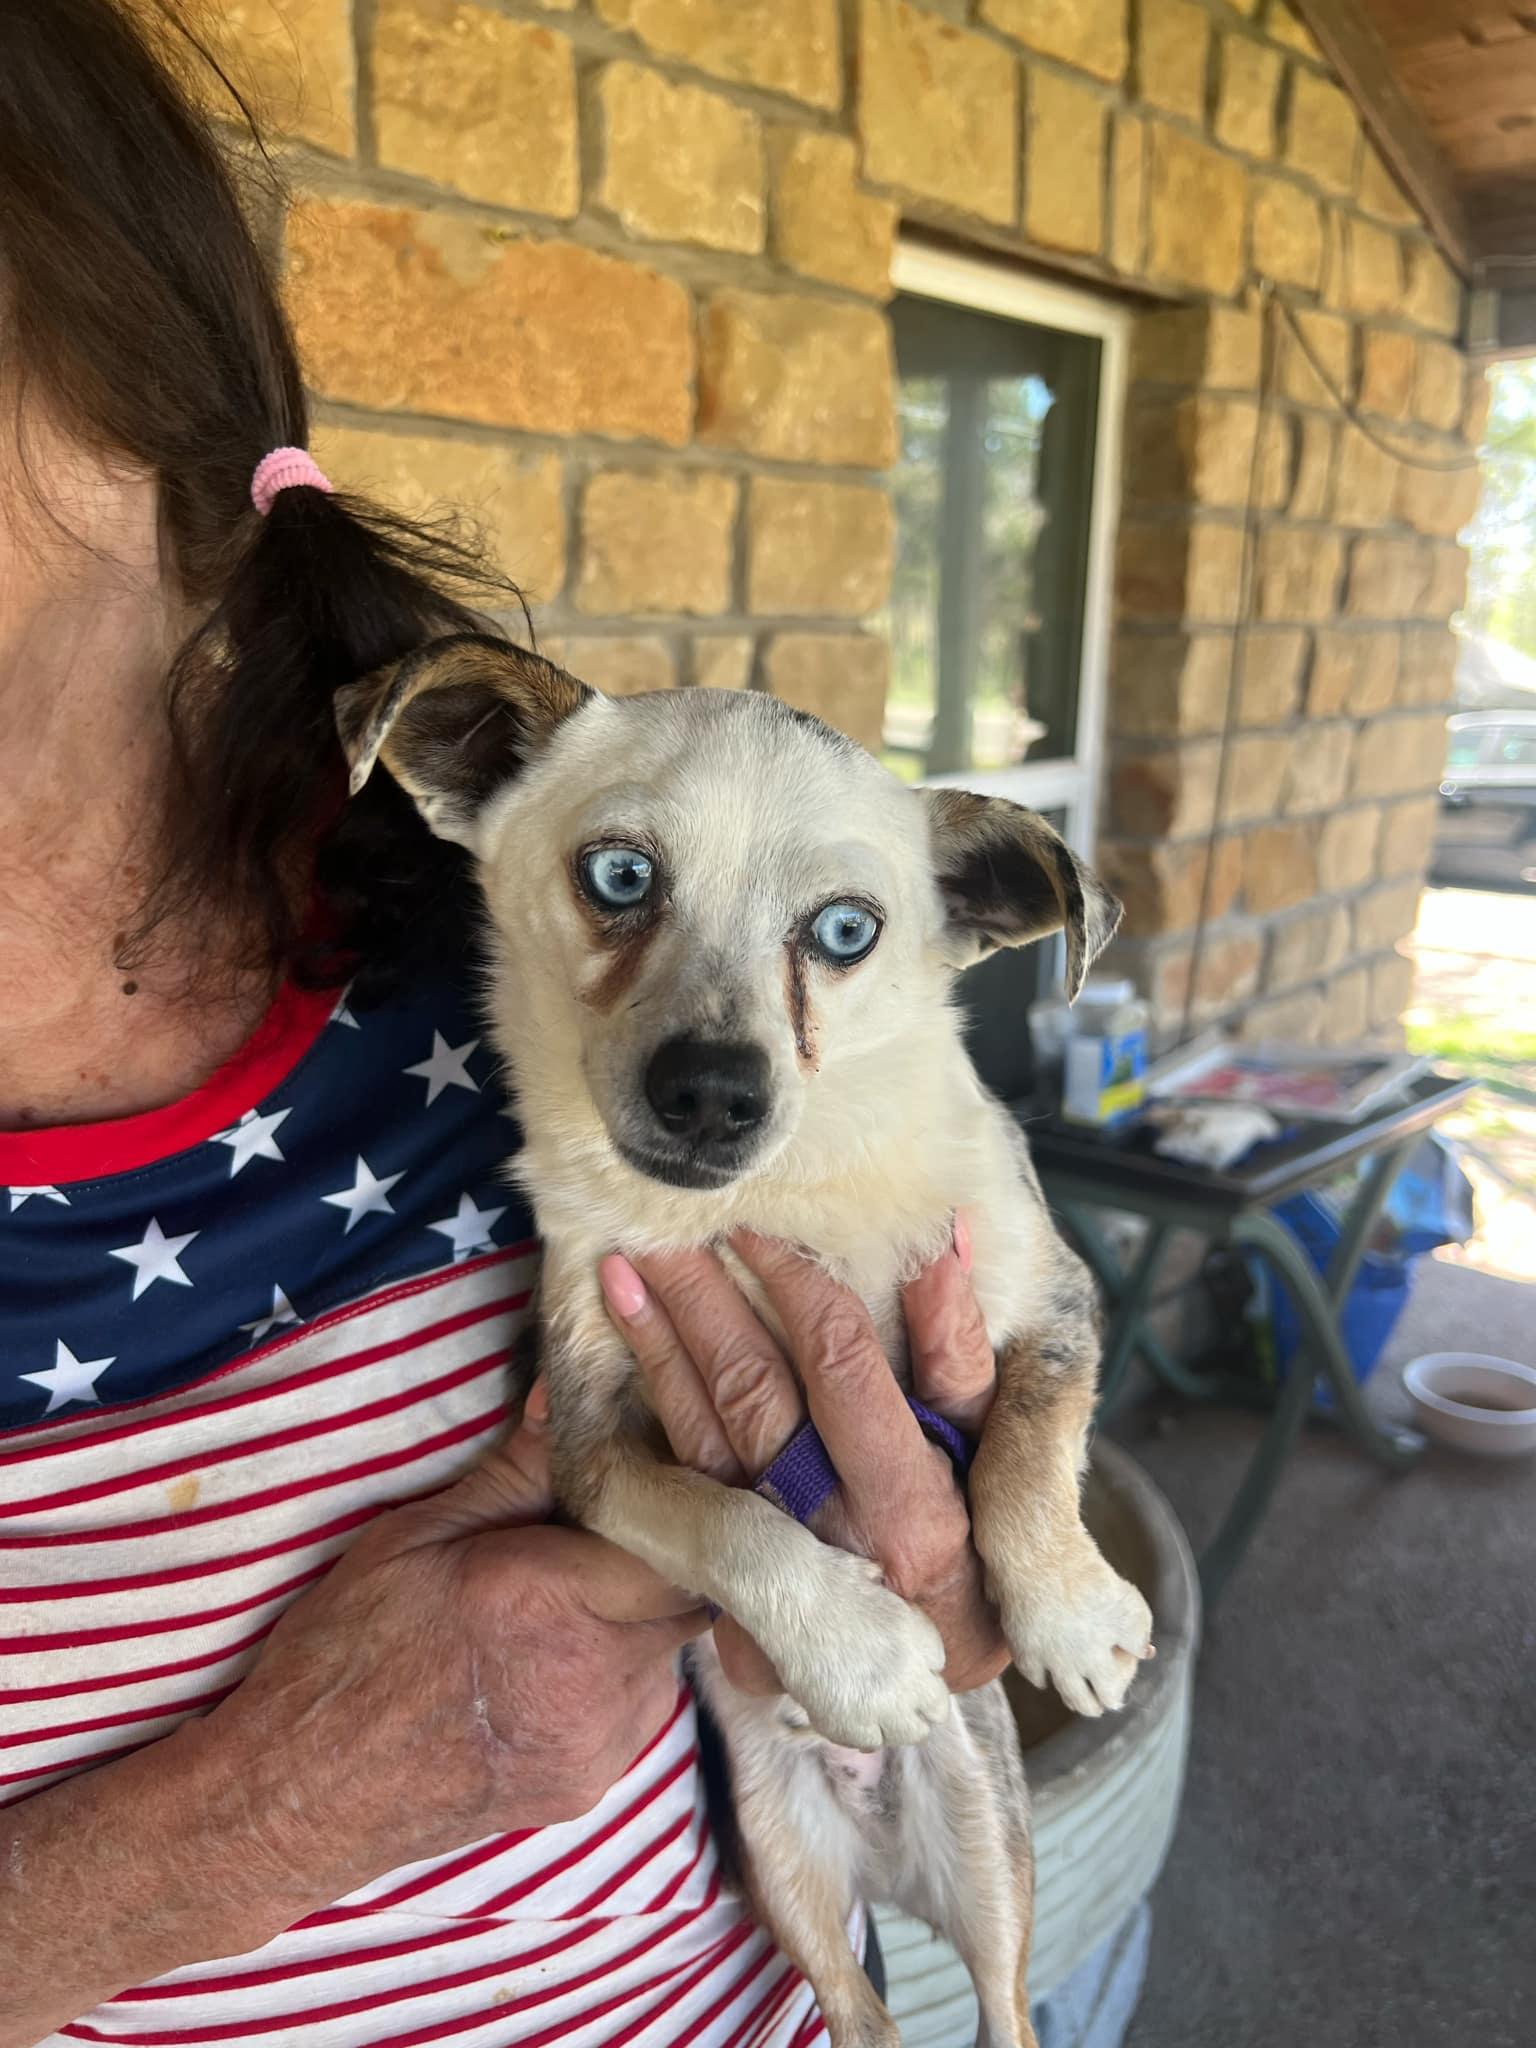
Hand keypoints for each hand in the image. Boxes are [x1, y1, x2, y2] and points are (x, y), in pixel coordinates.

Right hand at [205, 1383, 707, 1903]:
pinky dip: (616, 1677)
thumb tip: (574, 1398)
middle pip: (686, 1598)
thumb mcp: (418, 1534)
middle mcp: (593, 1675)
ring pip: (666, 1654)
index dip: (668, 1511)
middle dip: (656, 1562)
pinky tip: (552, 1665)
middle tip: (599, 1544)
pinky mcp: (588, 1786)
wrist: (303, 1793)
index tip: (639, 1491)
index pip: (677, 1543)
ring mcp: (597, 1742)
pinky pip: (639, 1709)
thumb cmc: (346, 1650)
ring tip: (564, 1607)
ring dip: (637, 1620)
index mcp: (550, 1599)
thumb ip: (516, 1469)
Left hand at [598, 1219, 1009, 1697]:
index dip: (798, 1283)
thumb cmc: (984, 1536)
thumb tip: (937, 1239)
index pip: (843, 1367)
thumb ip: (965, 1351)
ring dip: (661, 1337)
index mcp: (918, 1510)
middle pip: (754, 1390)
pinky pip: (678, 1471)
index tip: (762, 1216)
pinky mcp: (727, 1575)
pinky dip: (650, 1395)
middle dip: (707, 1295)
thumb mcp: (1002, 1450)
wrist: (928, 1667)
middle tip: (669, 1215)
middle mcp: (834, 1537)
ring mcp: (774, 1561)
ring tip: (628, 1260)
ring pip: (704, 1428)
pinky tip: (627, 1332)